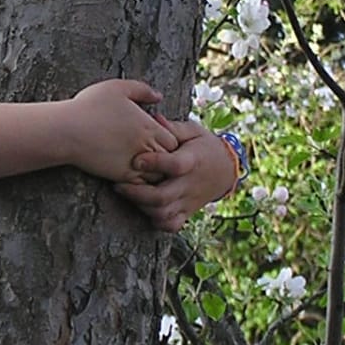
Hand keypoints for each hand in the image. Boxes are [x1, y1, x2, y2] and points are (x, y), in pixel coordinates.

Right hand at [64, 79, 177, 183]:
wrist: (67, 131)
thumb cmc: (89, 106)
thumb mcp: (117, 88)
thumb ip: (142, 90)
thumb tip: (158, 97)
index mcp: (149, 126)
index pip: (174, 141)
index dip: (168, 140)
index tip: (156, 138)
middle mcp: (146, 146)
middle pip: (170, 160)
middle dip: (165, 159)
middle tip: (154, 155)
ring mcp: (135, 164)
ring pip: (158, 176)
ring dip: (155, 172)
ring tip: (145, 167)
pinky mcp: (122, 177)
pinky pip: (142, 186)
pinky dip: (142, 184)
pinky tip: (133, 176)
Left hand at [114, 117, 240, 232]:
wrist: (226, 169)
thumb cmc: (204, 146)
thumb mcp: (193, 131)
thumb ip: (173, 127)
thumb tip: (154, 118)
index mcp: (192, 160)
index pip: (175, 165)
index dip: (155, 163)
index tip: (136, 160)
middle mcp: (190, 184)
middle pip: (163, 197)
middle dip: (137, 193)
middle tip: (118, 185)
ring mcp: (188, 201)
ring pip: (163, 213)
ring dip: (142, 207)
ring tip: (128, 195)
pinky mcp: (187, 212)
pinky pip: (171, 225)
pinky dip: (156, 221)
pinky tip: (145, 210)